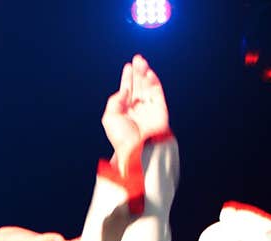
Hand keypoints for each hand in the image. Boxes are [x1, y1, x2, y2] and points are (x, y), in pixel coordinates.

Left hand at [102, 54, 169, 173]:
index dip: (128, 78)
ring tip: (141, 62)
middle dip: (137, 72)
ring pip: (148, 86)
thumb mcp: (109, 118)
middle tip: (136, 59)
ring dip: (145, 74)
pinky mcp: (160, 109)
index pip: (128, 90)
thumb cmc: (121, 138)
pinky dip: (154, 82)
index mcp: (126, 110)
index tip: (128, 67)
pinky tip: (149, 74)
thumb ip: (114, 101)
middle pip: (138, 85)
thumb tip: (124, 90)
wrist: (136, 150)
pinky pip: (157, 93)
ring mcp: (149, 108)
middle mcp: (137, 107)